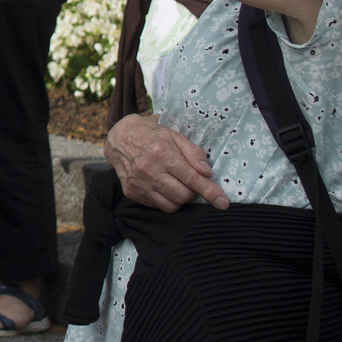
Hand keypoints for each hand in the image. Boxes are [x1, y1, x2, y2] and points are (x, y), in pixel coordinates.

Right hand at [104, 114, 229, 212]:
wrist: (119, 138)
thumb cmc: (152, 135)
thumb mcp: (175, 136)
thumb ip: (194, 153)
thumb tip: (207, 173)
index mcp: (162, 152)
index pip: (192, 178)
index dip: (210, 192)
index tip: (223, 203)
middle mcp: (149, 169)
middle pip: (183, 196)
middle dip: (192, 192)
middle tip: (189, 181)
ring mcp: (138, 183)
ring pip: (171, 205)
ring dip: (180, 198)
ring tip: (175, 183)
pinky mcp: (131, 192)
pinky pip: (157, 206)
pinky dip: (165, 200)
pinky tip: (162, 186)